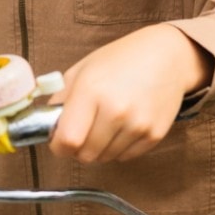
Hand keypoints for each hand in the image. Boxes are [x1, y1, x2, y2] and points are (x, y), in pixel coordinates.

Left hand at [48, 24, 212, 162]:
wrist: (167, 56)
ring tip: (103, 125)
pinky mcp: (154, 135)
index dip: (58, 145)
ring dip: (98, 148)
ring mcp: (137, 125)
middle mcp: (115, 111)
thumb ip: (61, 99)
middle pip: (85, 155)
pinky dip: (117, 148)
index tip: (57, 140)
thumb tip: (47, 125)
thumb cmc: (120, 59)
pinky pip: (125, 157)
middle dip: (77, 148)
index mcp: (91, 91)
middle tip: (80, 132)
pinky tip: (121, 127)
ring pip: (105, 158)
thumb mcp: (82, 70)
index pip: (67, 139)